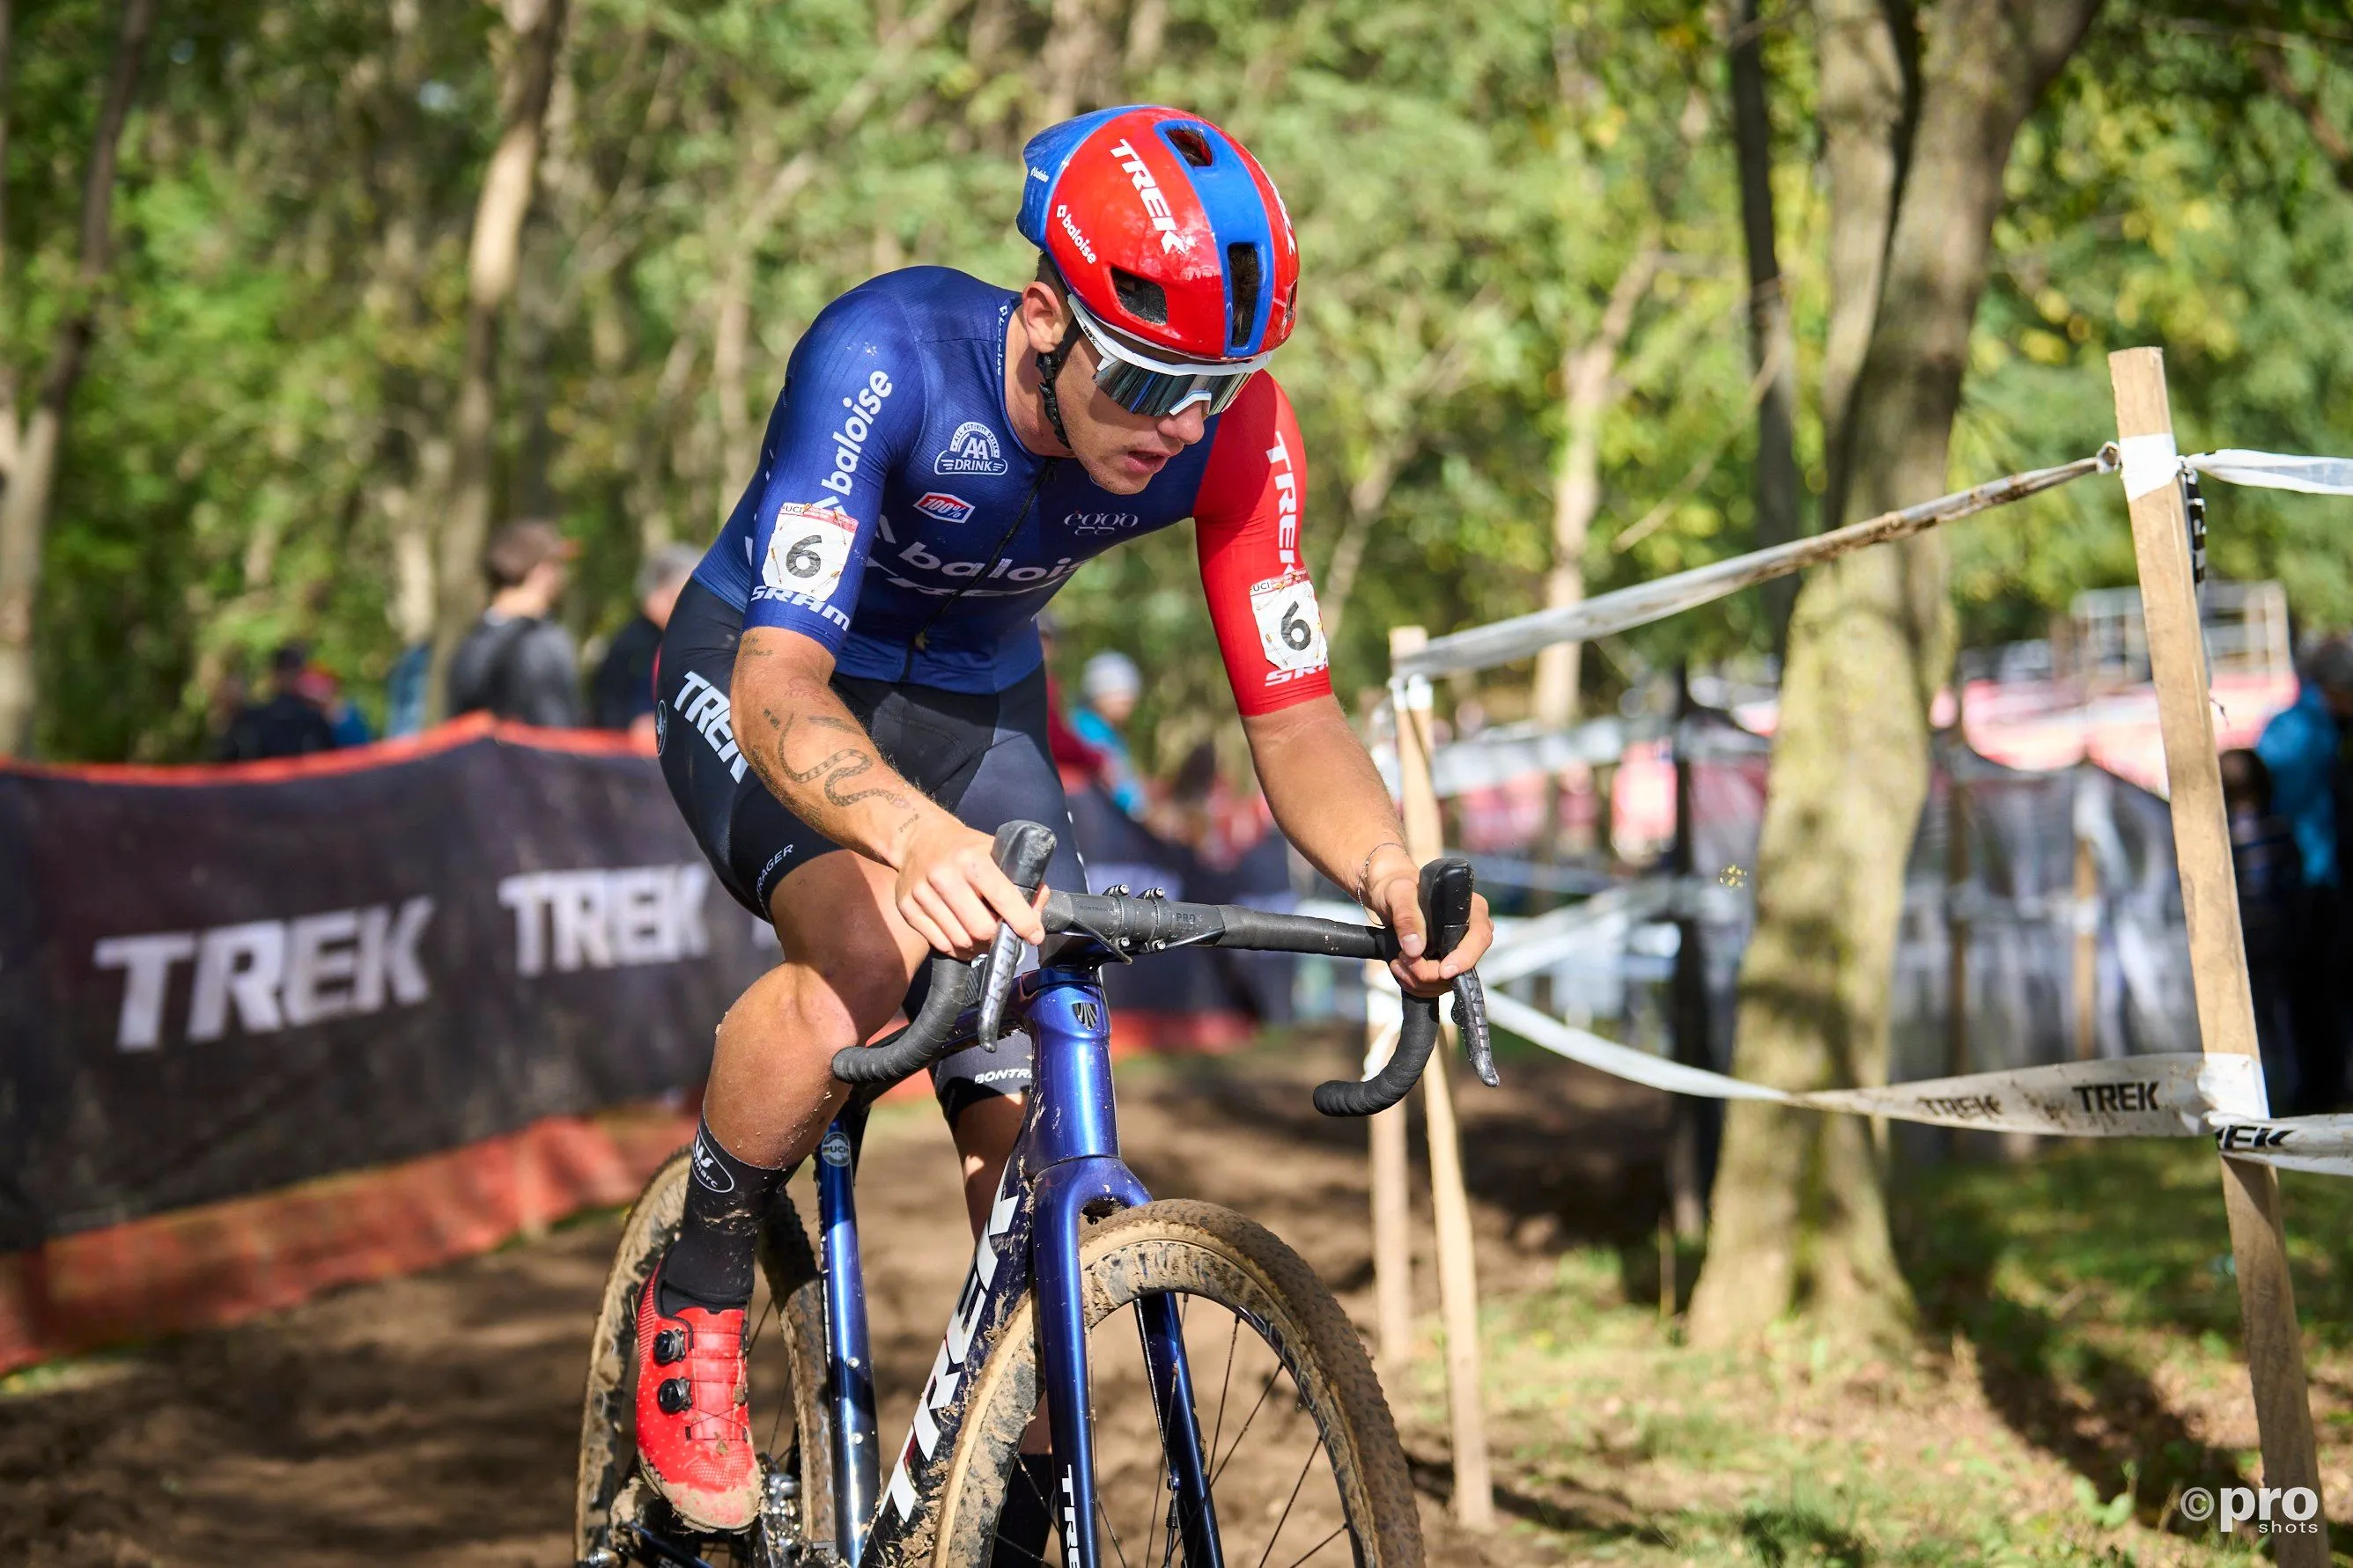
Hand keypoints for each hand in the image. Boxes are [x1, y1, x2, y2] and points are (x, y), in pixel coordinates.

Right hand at [894, 816, 1048, 957]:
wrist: (918, 839)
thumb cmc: (964, 848)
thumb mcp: (995, 850)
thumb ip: (1021, 877)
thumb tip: (1038, 907)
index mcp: (971, 859)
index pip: (1003, 897)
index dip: (1023, 921)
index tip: (1034, 935)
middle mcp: (944, 876)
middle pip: (980, 928)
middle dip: (997, 938)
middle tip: (1003, 935)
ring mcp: (922, 893)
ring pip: (960, 940)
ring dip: (979, 947)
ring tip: (986, 939)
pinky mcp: (907, 908)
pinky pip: (940, 944)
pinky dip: (959, 950)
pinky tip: (967, 941)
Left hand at [1366, 846, 1491, 997]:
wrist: (1388, 898)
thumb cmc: (1398, 889)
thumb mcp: (1398, 894)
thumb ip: (1406, 916)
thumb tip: (1415, 948)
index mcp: (1470, 909)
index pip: (1480, 937)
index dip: (1465, 958)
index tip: (1443, 971)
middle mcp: (1470, 933)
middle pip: (1463, 968)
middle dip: (1429, 972)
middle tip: (1403, 958)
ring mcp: (1458, 952)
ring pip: (1447, 983)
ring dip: (1418, 980)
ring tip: (1398, 961)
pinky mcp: (1445, 965)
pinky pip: (1436, 987)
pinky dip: (1416, 985)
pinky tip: (1402, 969)